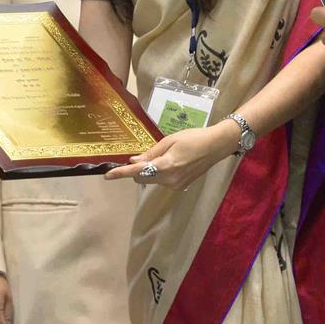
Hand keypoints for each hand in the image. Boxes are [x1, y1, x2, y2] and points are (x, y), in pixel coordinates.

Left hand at [104, 123, 235, 188]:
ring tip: (163, 154)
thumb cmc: (193, 138)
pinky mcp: (181, 186)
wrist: (217, 146)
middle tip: (143, 154)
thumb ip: (151, 153)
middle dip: (137, 169)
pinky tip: (171, 160)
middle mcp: (170, 179)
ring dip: (149, 170)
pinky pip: (162, 180)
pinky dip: (159, 172)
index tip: (107, 175)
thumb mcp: (170, 141)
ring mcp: (176, 185)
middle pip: (143, 178)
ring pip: (152, 179)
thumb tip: (134, 160)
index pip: (138, 171)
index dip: (121, 173)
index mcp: (166, 166)